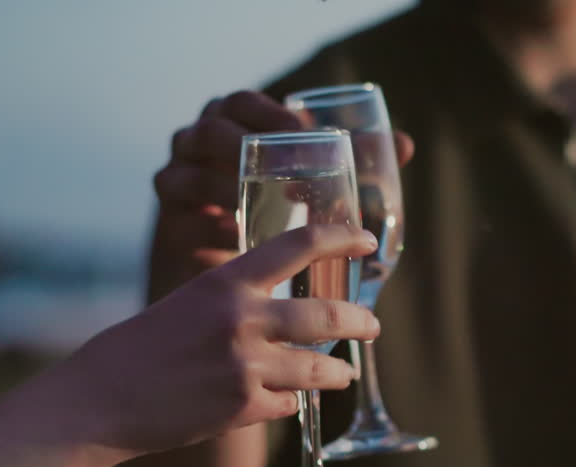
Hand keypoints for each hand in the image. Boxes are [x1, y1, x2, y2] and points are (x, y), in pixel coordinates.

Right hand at [71, 224, 379, 455]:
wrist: (103, 399)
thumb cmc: (142, 348)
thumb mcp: (190, 303)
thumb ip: (237, 301)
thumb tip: (285, 310)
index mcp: (226, 283)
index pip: (299, 246)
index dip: (341, 238)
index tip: (366, 239)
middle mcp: (242, 320)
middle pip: (327, 316)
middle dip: (361, 322)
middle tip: (372, 325)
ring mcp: (246, 367)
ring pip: (321, 369)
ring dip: (338, 373)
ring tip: (343, 373)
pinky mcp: (244, 409)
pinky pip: (288, 404)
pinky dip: (287, 402)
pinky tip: (277, 401)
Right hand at [152, 90, 415, 288]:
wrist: (223, 255)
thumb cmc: (273, 202)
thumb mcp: (308, 174)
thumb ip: (354, 157)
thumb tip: (406, 145)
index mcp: (228, 121)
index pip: (238, 102)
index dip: (267, 113)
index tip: (300, 131)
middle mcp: (193, 146)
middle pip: (207, 133)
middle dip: (245, 151)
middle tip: (290, 181)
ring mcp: (175, 185)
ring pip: (186, 177)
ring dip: (226, 193)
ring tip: (266, 214)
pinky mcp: (169, 227)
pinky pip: (182, 222)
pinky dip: (212, 229)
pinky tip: (240, 240)